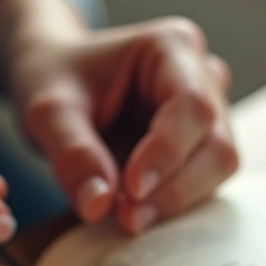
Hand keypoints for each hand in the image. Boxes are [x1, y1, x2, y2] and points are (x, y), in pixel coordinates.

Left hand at [10, 17, 237, 233]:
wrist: (56, 83)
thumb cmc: (55, 79)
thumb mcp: (47, 111)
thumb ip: (72, 153)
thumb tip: (98, 205)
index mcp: (172, 47)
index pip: (192, 105)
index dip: (167, 153)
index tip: (131, 191)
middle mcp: (202, 78)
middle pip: (216, 144)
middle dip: (174, 188)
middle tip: (127, 217)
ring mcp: (209, 114)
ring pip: (218, 168)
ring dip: (175, 200)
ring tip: (127, 216)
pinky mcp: (200, 147)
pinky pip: (203, 183)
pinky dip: (172, 203)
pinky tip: (136, 212)